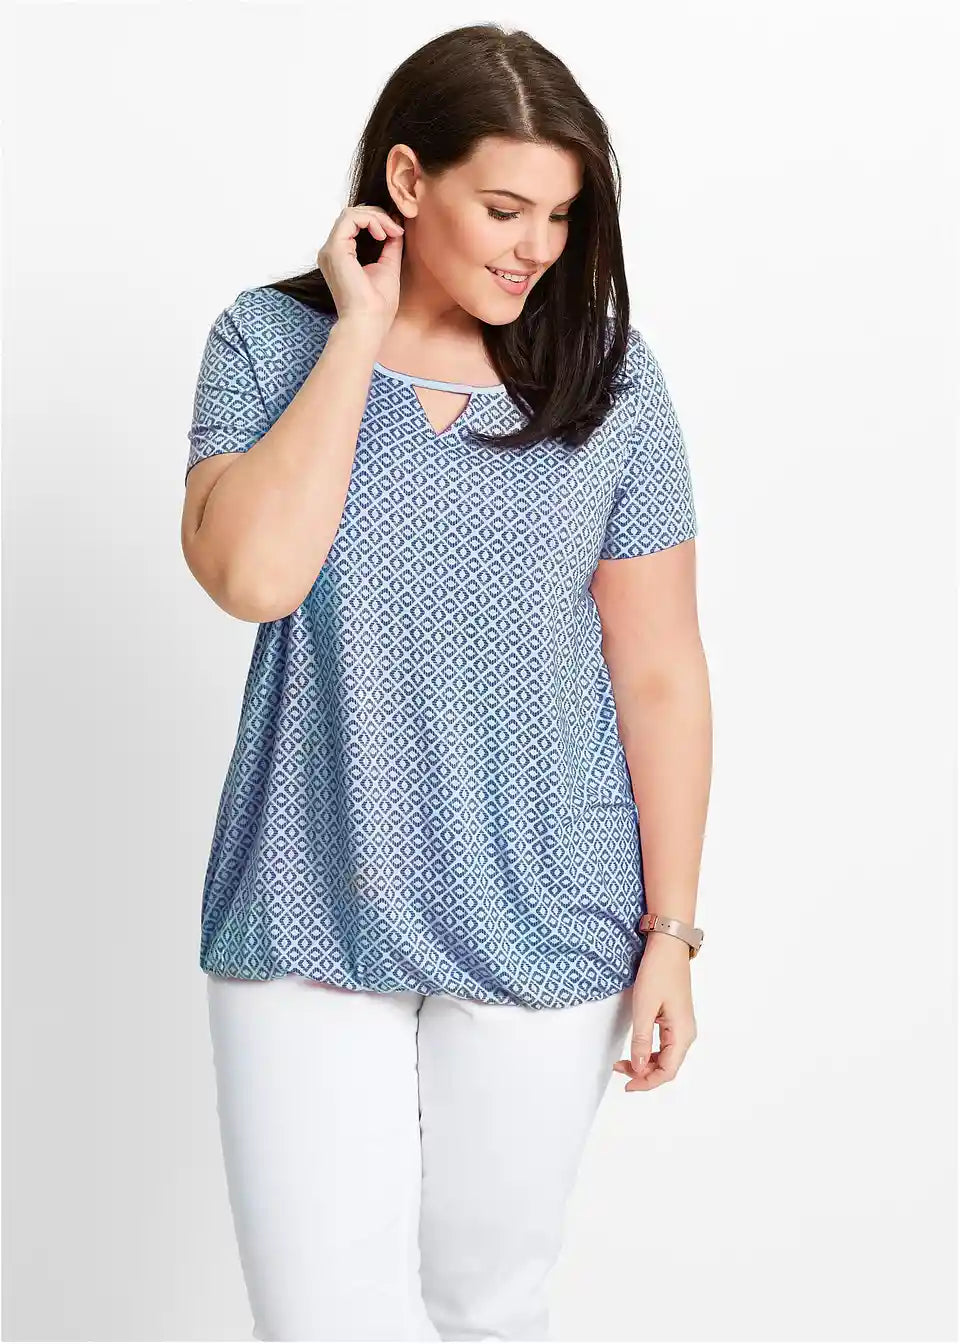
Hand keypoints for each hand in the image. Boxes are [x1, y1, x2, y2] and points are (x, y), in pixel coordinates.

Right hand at [316, 204, 404, 330]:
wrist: (369, 322)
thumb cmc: (377, 305)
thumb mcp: (388, 266)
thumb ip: (389, 245)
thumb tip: (396, 226)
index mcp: (340, 256)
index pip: (354, 224)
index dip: (377, 221)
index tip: (397, 233)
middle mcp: (331, 251)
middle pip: (352, 215)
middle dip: (378, 216)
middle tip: (397, 230)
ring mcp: (330, 250)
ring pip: (351, 213)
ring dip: (376, 217)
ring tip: (392, 232)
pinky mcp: (335, 249)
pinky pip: (351, 218)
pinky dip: (371, 220)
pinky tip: (383, 234)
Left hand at [613, 932, 697, 1090]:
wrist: (668, 946)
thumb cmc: (658, 972)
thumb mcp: (644, 1008)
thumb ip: (642, 1040)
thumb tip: (639, 1068)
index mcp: (682, 1034)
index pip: (667, 1072)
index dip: (647, 1083)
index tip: (627, 1085)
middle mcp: (686, 1033)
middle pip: (667, 1066)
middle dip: (643, 1073)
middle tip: (619, 1069)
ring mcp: (682, 1026)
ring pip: (666, 1056)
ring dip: (646, 1063)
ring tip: (624, 1062)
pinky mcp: (676, 1019)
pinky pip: (665, 1044)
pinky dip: (650, 1051)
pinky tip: (637, 1049)